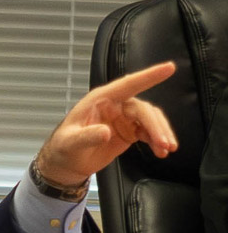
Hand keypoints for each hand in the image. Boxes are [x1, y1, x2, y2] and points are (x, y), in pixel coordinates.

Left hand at [36, 61, 177, 186]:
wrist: (66, 164)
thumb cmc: (63, 147)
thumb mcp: (70, 142)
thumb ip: (87, 137)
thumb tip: (105, 132)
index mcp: (100, 100)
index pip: (127, 85)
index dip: (148, 76)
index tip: (169, 68)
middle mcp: (114, 105)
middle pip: (142, 109)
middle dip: (156, 125)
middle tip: (164, 143)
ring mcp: (123, 118)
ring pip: (149, 120)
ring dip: (160, 133)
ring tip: (166, 149)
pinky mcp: (128, 132)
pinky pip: (148, 132)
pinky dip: (156, 141)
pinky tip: (161, 151)